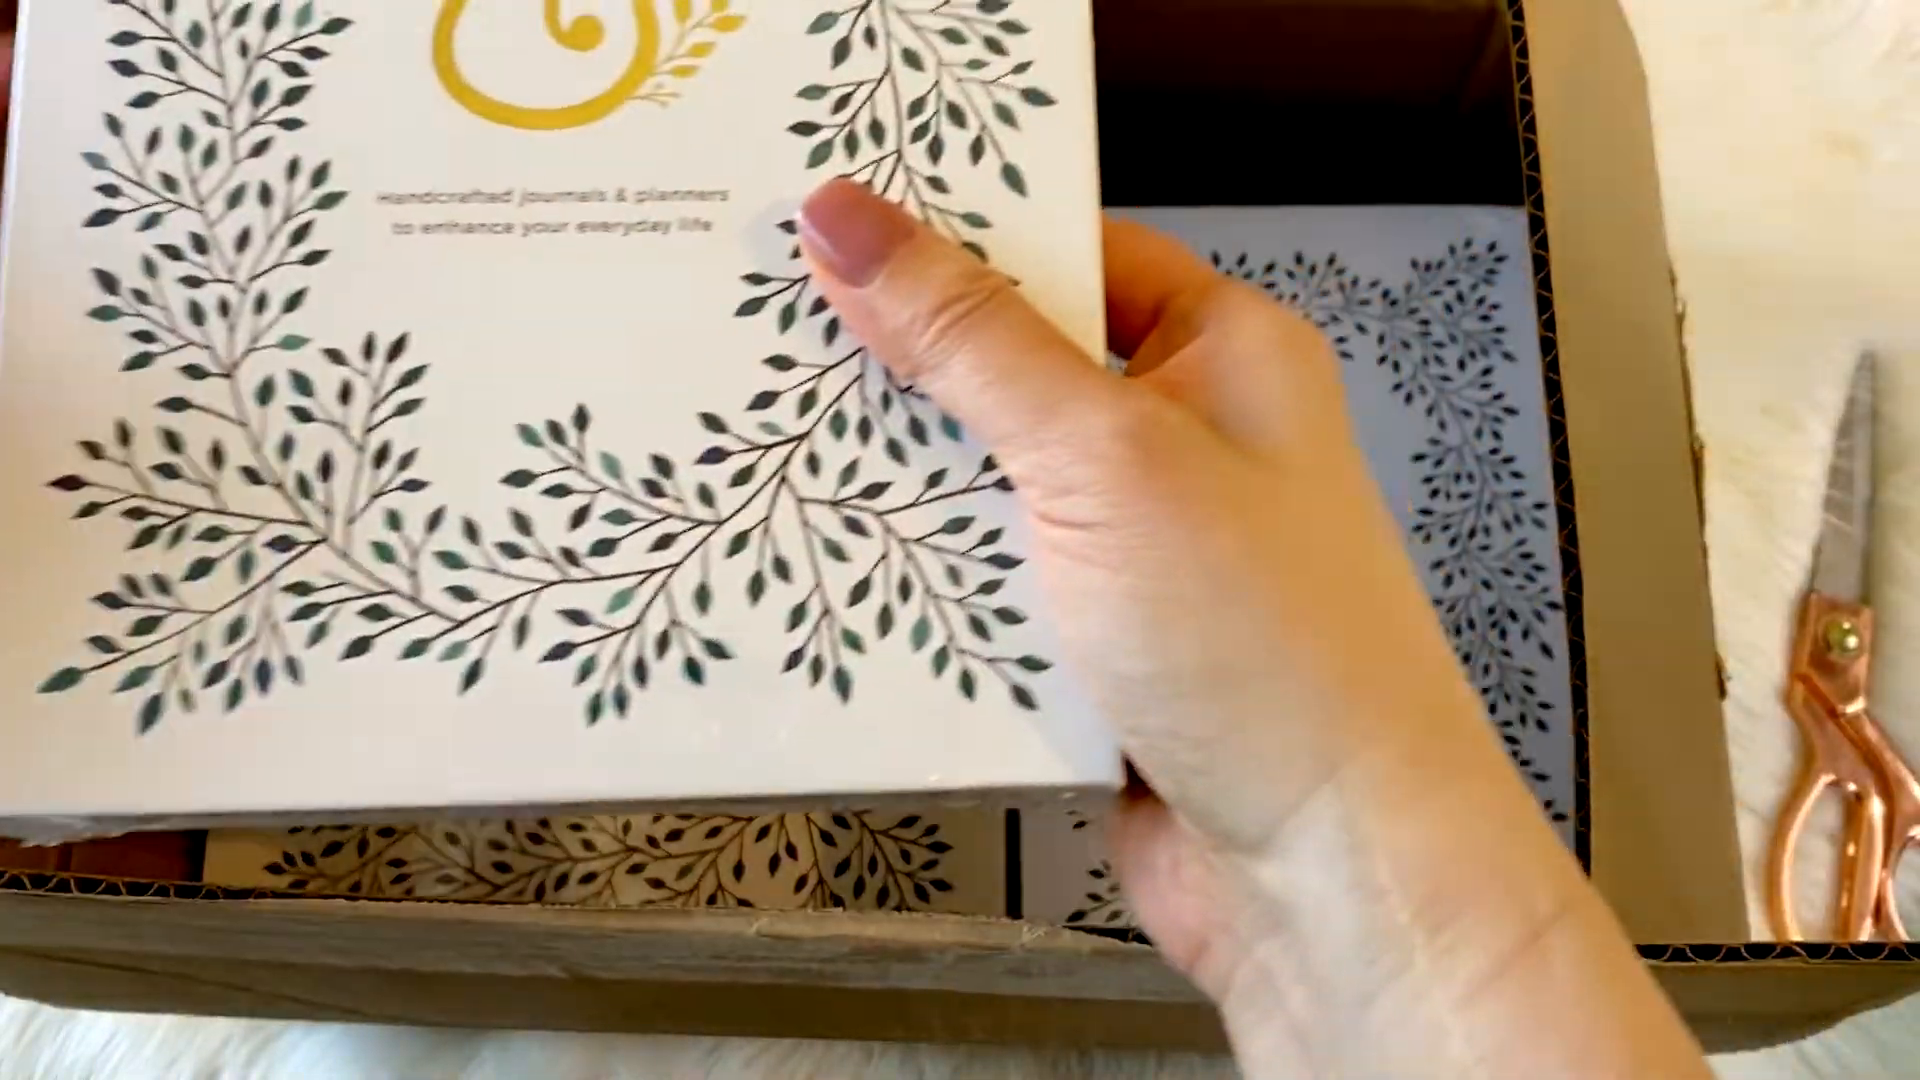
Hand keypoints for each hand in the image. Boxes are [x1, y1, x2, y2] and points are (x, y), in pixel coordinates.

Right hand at [797, 178, 1710, 1077]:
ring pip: (987, 498)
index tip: (826, 230)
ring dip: (908, 504)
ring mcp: (1140, 556)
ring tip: (778, 463)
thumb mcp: (1107, 460)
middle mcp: (1184, 445)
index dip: (955, 240)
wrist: (1327, 873)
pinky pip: (989, 601)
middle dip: (907, 383)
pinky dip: (930, 601)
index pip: (1071, 255)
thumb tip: (853, 218)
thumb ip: (974, 343)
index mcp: (1222, 356)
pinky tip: (842, 584)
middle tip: (772, 349)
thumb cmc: (1269, 649)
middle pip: (1013, 378)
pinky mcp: (1098, 653)